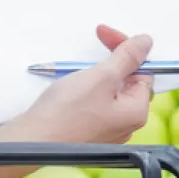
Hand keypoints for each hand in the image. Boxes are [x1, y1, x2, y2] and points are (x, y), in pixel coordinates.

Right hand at [20, 26, 154, 144]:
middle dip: (111, 60)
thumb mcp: (101, 76)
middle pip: (126, 81)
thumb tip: (146, 43)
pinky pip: (93, 103)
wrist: (32, 141)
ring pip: (108, 91)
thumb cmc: (66, 113)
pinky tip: (71, 86)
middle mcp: (125, 125)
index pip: (143, 72)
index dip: (126, 50)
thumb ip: (127, 58)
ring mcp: (106, 130)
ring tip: (76, 70)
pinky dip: (85, 89)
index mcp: (136, 112)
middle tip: (92, 45)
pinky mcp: (87, 131)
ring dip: (95, 74)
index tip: (106, 36)